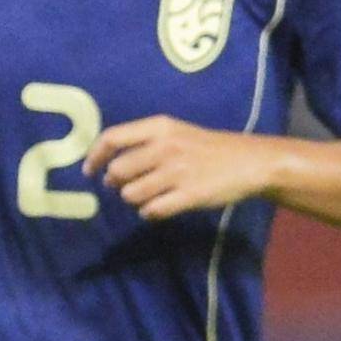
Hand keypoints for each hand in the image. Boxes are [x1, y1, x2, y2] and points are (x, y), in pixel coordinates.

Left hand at [94, 115, 283, 218]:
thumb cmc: (206, 147)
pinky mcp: (190, 194)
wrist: (251, 161)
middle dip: (116, 184)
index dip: (94, 157)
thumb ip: (143, 142)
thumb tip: (106, 165)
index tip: (89, 171)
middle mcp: (166, 147)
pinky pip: (152, 211)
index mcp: (159, 127)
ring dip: (135, 200)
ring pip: (131, 194)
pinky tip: (159, 208)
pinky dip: (150, 213)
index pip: (112, 138)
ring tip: (150, 196)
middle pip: (117, 172)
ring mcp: (178, 171)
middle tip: (127, 186)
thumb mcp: (175, 132)